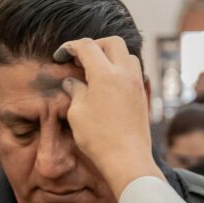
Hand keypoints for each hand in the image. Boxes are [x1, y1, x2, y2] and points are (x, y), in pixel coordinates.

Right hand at [55, 37, 162, 196]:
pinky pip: (134, 70)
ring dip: (110, 55)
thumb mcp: (77, 113)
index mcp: (105, 74)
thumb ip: (75, 91)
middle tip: (79, 59)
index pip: (87, 46)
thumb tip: (72, 82)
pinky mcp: (143, 95)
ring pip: (127, 55)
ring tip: (95, 70)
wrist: (127, 160)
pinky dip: (121, 69)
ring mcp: (137, 84)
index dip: (70, 47)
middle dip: (94, 45)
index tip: (61, 55)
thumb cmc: (98, 138)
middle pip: (112, 42)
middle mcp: (125, 73)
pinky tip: (109, 84)